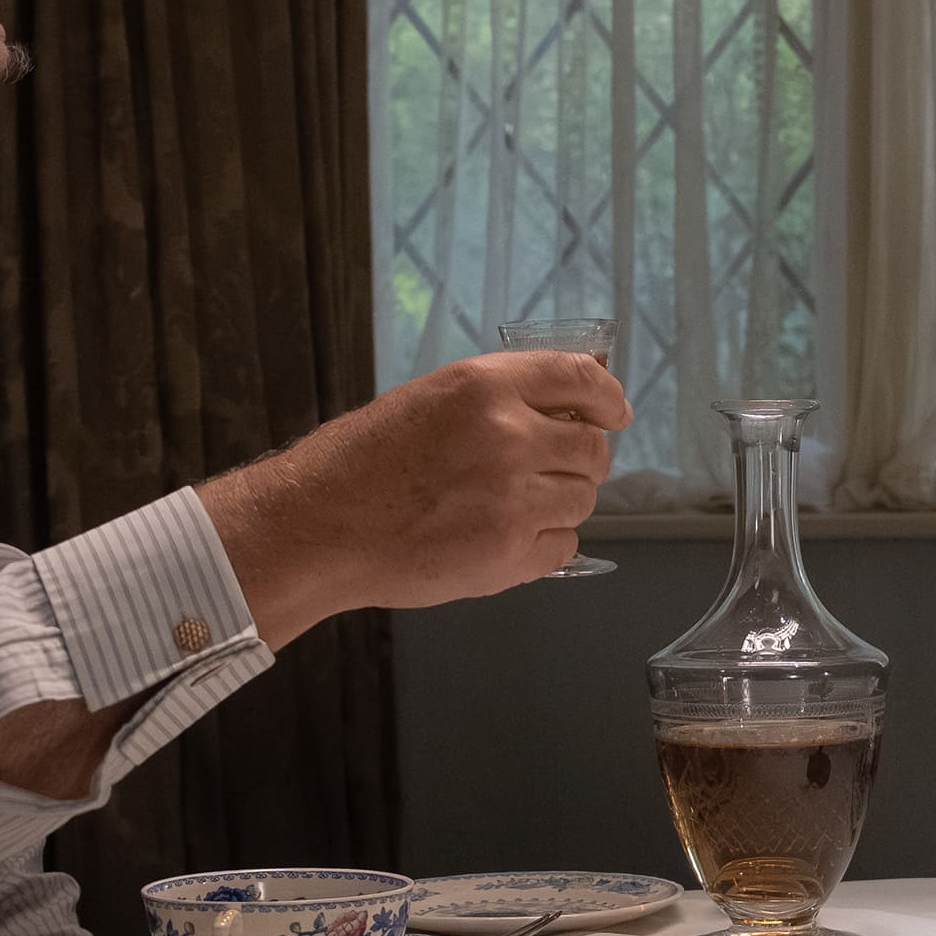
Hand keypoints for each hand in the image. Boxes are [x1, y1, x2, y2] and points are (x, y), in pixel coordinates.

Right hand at [198, 352, 627, 641]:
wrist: (320, 525)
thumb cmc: (367, 461)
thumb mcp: (436, 400)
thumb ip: (508, 394)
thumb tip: (584, 386)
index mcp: (486, 387)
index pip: (581, 381)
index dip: (607, 398)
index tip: (614, 413)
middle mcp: (509, 438)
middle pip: (592, 450)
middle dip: (579, 462)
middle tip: (546, 471)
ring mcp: (513, 500)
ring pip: (582, 500)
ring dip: (557, 503)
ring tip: (505, 506)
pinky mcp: (509, 555)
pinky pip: (564, 546)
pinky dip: (544, 545)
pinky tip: (501, 537)